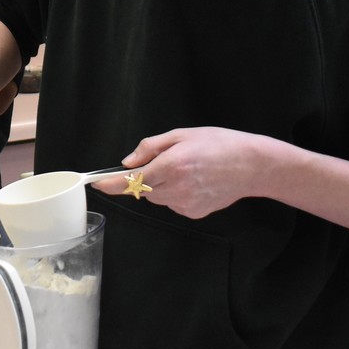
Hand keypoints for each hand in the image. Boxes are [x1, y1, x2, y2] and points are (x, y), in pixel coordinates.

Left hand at [92, 126, 274, 217]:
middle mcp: (176, 189)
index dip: (110, 184)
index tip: (96, 185)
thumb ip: (150, 147)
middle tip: (165, 161)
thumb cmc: (219, 144)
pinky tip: (194, 182)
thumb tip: (128, 162)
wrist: (252, 165)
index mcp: (170, 166)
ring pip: (157, 197)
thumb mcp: (181, 135)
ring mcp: (185, 204)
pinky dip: (175, 193)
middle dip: (144, 177)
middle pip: (142, 190)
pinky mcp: (194, 213)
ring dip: (160, 185)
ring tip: (186, 169)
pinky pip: (173, 203)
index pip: (130, 181)